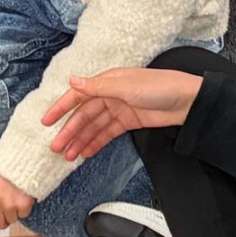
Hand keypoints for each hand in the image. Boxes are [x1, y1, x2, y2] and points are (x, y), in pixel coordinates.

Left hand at [0, 168, 34, 236]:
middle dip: (4, 217)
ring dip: (15, 210)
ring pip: (12, 219)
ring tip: (15, 194)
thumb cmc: (4, 170)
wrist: (21, 159)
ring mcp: (9, 205)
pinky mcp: (23, 205)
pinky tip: (23, 194)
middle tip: (7, 201)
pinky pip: (24, 214)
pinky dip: (25, 207)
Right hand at [41, 68, 203, 160]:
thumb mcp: (127, 86)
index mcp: (107, 82)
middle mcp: (109, 94)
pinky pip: (107, 133)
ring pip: (94, 127)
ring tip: (68, 156)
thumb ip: (98, 86)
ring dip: (80, 140)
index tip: (46, 122)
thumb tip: (72, 80)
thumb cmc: (160, 86)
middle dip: (70, 131)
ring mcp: (118, 109)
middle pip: (84, 115)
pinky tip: (86, 152)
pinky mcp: (128, 122)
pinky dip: (96, 142)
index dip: (61, 108)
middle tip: (56, 147)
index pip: (78, 96)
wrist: (188, 101)